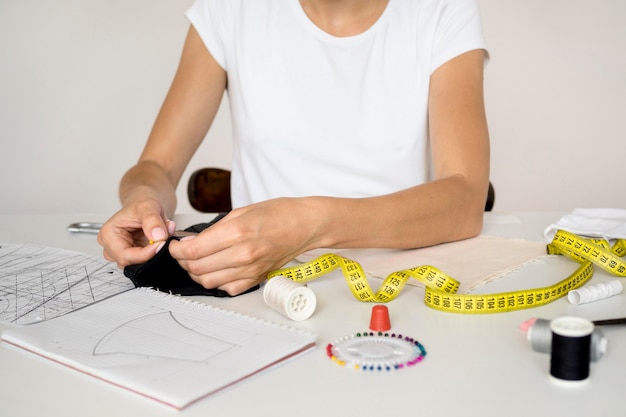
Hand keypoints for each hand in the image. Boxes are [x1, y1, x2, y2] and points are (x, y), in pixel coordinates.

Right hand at [98, 198, 175, 267]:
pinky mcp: (136, 254)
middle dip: (150, 252)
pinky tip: (160, 239)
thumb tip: (158, 236)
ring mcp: (124, 252)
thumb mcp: (148, 206)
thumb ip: (152, 221)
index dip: (145, 254)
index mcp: (108, 235)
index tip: (161, 245)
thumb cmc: (141, 202)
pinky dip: (157, 251)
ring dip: (154, 252)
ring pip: (141, 263)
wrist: (147, 202)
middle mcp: (113, 246)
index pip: (124, 255)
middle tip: (164, 239)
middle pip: (131, 262)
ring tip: (162, 234)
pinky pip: (148, 259)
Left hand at [168, 198, 320, 294]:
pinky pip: (228, 288)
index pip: (194, 250)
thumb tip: (193, 242)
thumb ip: (215, 229)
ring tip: (196, 262)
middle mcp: (243, 254)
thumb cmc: (279, 213)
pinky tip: (217, 270)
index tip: (174, 246)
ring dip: (196, 274)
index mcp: (237, 233)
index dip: (177, 250)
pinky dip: (217, 282)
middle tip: (182, 253)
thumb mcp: (242, 211)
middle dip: (183, 261)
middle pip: (198, 268)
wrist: (305, 225)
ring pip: (209, 282)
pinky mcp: (257, 278)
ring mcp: (250, 269)